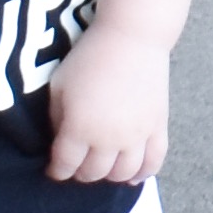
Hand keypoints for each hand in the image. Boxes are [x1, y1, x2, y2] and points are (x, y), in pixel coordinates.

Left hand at [44, 0, 170, 183]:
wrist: (132, 36)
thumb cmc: (90, 56)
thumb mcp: (59, 84)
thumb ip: (56, 118)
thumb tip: (61, 140)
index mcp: (80, 128)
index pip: (65, 165)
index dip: (57, 171)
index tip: (54, 170)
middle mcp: (109, 139)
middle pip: (94, 173)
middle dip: (81, 173)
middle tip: (77, 164)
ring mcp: (137, 136)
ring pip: (123, 174)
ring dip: (110, 176)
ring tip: (103, 166)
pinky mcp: (158, 128)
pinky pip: (154, 163)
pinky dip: (144, 174)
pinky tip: (133, 177)